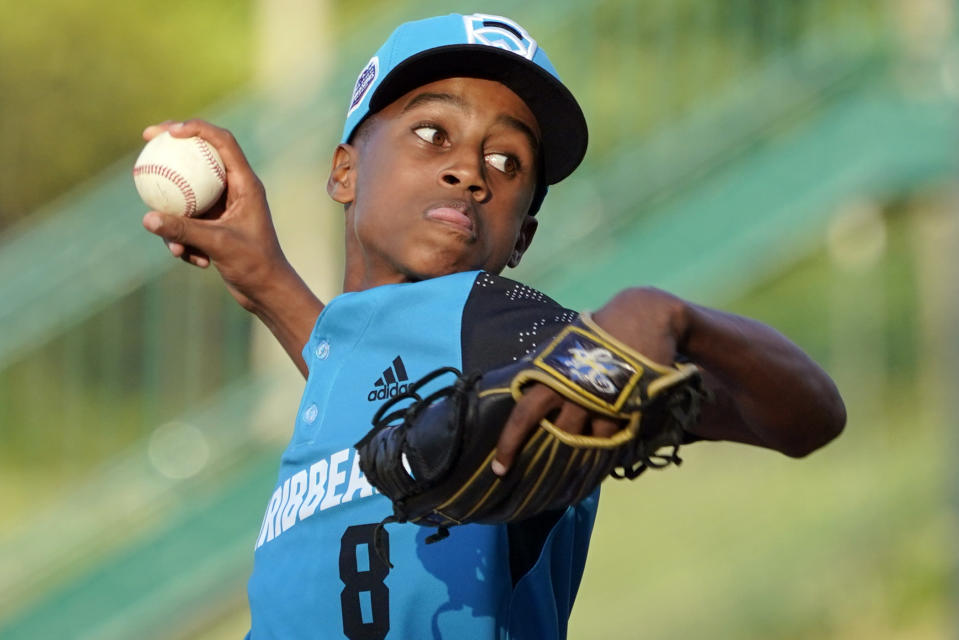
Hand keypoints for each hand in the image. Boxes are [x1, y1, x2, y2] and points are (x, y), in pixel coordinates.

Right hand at [140, 119, 287, 310]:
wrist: (266, 291)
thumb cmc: (254, 265)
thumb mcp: (218, 245)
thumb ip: (184, 230)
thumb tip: (147, 218)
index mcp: (246, 184)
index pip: (223, 142)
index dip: (197, 128)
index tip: (169, 132)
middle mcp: (236, 190)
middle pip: (201, 157)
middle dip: (173, 150)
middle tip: (146, 139)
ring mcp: (224, 206)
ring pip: (188, 195)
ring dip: (177, 221)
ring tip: (177, 248)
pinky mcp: (215, 224)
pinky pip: (188, 220)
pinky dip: (185, 240)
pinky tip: (194, 261)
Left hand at [492, 287, 687, 474]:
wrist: (643, 316)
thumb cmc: (599, 332)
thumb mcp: (565, 348)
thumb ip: (550, 372)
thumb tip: (527, 394)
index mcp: (551, 374)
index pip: (523, 414)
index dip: (510, 442)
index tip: (499, 468)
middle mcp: (571, 389)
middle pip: (554, 432)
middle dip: (547, 457)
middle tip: (529, 479)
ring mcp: (600, 398)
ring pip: (585, 438)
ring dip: (579, 451)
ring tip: (573, 468)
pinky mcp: (626, 403)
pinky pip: (612, 434)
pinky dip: (605, 444)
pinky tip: (601, 452)